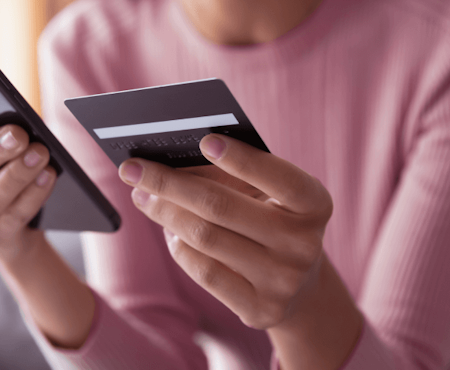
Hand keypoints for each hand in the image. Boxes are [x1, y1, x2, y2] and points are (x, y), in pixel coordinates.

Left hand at [117, 134, 332, 328]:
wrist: (300, 286)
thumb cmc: (274, 221)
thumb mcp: (270, 195)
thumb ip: (234, 176)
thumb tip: (172, 162)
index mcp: (315, 205)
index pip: (281, 179)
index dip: (243, 160)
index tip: (205, 140)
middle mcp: (304, 245)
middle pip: (222, 207)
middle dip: (170, 183)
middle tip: (134, 169)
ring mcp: (283, 281)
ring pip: (205, 238)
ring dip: (165, 213)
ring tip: (143, 196)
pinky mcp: (260, 309)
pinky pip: (204, 272)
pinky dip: (179, 247)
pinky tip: (169, 232)